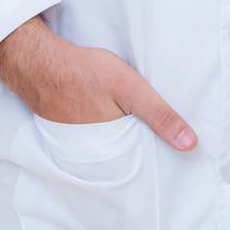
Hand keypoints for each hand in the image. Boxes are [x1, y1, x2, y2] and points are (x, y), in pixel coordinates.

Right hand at [0, 18, 199, 151]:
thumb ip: (160, 115)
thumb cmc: (84, 73)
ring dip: (125, 147)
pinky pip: (94, 143)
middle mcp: (95, 158)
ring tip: (142, 140)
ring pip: (112, 152)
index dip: (161, 162)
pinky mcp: (71, 135)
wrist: (39, 63)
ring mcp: (80, 147)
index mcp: (113, 151)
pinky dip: (106, 138)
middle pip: (128, 161)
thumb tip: (191, 144)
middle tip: (165, 153)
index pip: (144, 166)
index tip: (179, 164)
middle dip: (144, 157)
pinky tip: (112, 125)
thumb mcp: (130, 88)